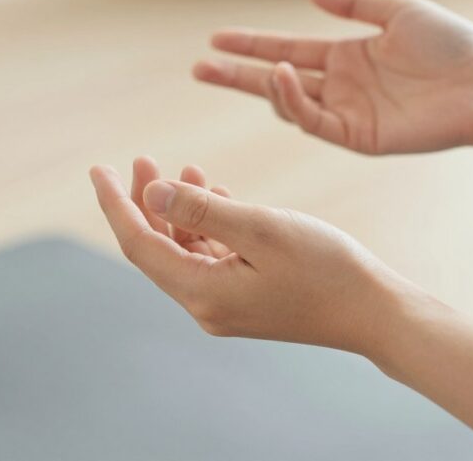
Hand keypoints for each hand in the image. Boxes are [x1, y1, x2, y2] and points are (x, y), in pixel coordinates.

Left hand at [90, 160, 427, 354]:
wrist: (375, 313)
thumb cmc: (327, 269)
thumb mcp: (261, 228)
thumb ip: (201, 210)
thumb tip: (150, 193)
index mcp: (202, 293)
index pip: (138, 244)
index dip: (115, 204)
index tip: (97, 168)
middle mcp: (206, 306)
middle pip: (157, 248)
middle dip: (146, 202)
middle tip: (143, 158)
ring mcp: (226, 306)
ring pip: (186, 250)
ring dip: (182, 210)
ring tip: (191, 168)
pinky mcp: (246, 300)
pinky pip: (213, 258)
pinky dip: (209, 225)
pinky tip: (221, 195)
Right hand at [193, 0, 472, 153]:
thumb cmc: (451, 45)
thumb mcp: (398, 11)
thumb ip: (352, 3)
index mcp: (347, 56)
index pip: (286, 50)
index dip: (251, 46)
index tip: (216, 39)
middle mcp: (341, 87)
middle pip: (276, 81)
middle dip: (236, 75)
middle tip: (198, 68)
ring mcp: (348, 113)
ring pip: (289, 104)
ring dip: (263, 87)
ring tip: (248, 68)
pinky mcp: (359, 136)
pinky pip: (315, 122)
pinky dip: (293, 102)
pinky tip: (282, 77)